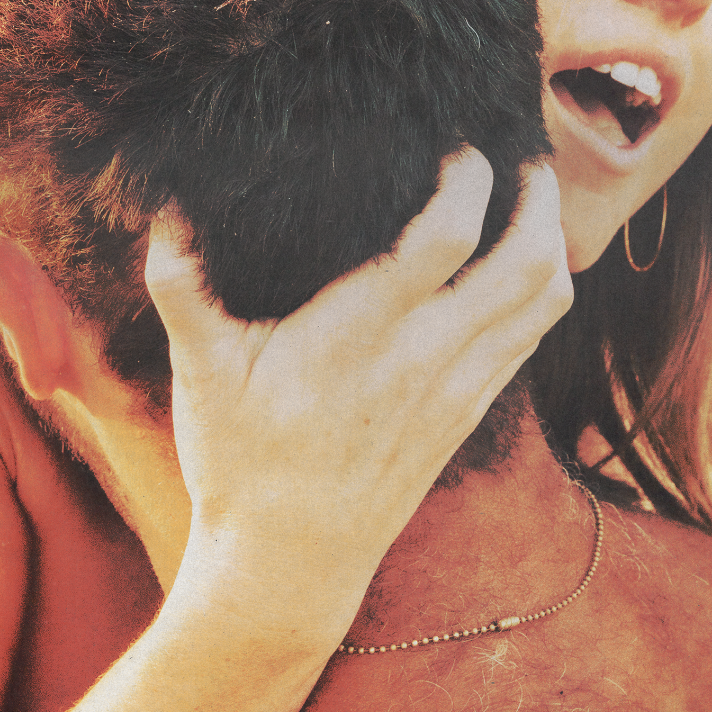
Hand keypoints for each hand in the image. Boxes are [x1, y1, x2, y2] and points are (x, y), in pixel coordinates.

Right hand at [144, 149, 572, 641]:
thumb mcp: (202, 373)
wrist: (290, 565)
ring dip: (551, 239)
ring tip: (534, 196)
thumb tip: (160, 208)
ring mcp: (457, 388)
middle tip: (524, 153)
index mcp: (359, 335)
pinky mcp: (469, 412)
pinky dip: (544, 290)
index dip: (467, 180)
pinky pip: (532, 338)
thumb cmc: (242, 463)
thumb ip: (181, 287)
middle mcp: (424, 357)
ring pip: (543, 302)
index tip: (458, 145)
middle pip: (523, 263)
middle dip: (536, 197)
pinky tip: (524, 262)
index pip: (444, 239)